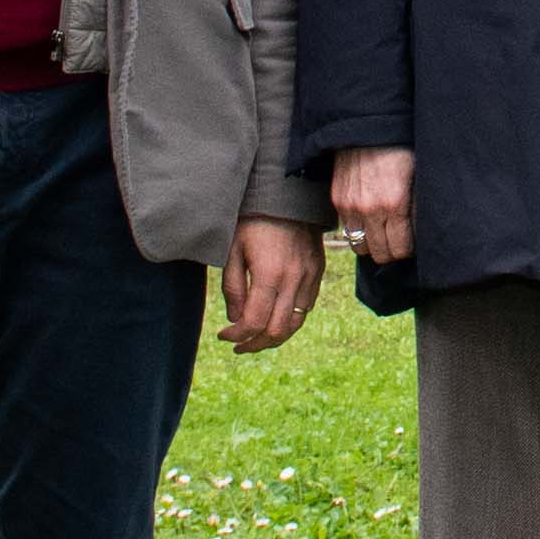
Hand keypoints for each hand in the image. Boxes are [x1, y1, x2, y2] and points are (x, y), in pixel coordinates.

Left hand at [222, 219, 326, 350]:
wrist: (287, 192)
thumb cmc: (253, 220)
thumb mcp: (233, 250)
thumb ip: (233, 288)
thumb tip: (235, 319)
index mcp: (269, 274)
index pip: (254, 322)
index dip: (236, 335)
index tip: (222, 335)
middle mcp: (293, 280)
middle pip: (277, 331)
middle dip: (255, 344)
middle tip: (238, 345)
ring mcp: (309, 276)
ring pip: (295, 323)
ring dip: (274, 337)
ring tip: (255, 339)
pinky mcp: (317, 271)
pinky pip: (306, 306)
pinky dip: (289, 320)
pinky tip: (274, 317)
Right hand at [322, 147, 415, 266]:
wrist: (367, 125)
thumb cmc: (400, 147)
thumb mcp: (418, 175)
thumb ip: (419, 206)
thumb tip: (423, 231)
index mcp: (395, 203)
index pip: (400, 250)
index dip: (409, 248)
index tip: (413, 241)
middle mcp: (370, 209)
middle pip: (380, 254)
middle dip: (392, 249)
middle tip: (400, 239)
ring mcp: (350, 206)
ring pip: (361, 247)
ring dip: (373, 243)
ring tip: (383, 231)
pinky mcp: (338, 200)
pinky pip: (348, 230)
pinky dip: (359, 229)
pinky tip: (369, 218)